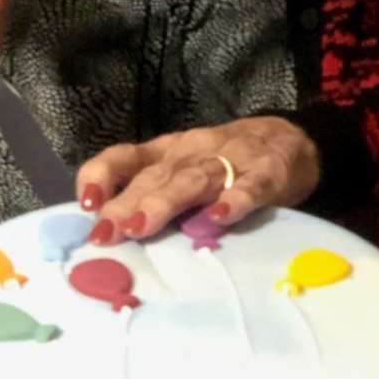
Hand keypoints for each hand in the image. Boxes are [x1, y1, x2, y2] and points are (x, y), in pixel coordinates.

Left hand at [75, 117, 320, 242]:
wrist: (292, 139)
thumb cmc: (225, 163)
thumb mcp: (183, 171)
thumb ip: (153, 198)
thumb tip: (109, 240)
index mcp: (167, 153)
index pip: (125, 157)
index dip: (102, 175)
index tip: (86, 205)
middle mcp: (192, 153)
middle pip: (156, 176)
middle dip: (126, 204)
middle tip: (104, 235)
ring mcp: (231, 161)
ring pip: (194, 180)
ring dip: (165, 203)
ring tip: (141, 227)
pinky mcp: (268, 173)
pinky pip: (250, 187)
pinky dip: (234, 201)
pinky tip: (220, 218)